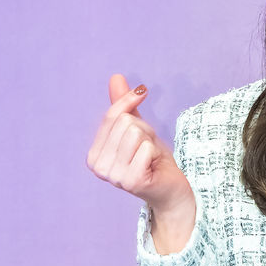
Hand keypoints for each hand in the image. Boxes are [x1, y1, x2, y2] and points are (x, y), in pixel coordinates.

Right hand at [86, 74, 193, 217]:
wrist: (171, 189)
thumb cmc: (153, 161)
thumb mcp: (137, 129)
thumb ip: (124, 106)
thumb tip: (116, 77)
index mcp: (94, 156)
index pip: (112, 116)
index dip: (131, 105)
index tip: (143, 106)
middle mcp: (99, 167)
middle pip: (125, 123)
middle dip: (144, 131)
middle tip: (148, 151)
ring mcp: (113, 176)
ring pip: (135, 133)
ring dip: (150, 142)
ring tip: (151, 158)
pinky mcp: (131, 180)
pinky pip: (146, 147)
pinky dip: (156, 153)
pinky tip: (154, 166)